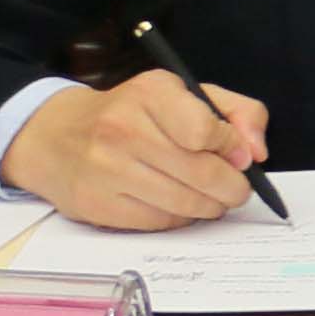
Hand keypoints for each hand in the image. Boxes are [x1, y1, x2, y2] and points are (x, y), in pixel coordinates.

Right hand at [4, 73, 273, 229]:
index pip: (205, 129)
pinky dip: (180, 219)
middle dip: (232, 187)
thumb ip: (236, 112)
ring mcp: (106, 170)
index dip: (232, 148)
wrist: (57, 137)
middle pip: (200, 173)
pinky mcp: (96, 205)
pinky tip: (182, 207)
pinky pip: (157, 222)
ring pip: (182, 203)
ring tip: (215, 200)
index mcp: (151, 93)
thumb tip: (257, 153)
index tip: (241, 157)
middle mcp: (123, 129)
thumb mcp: (184, 93)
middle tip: (237, 190)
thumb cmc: (134, 114)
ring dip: (211, 207)